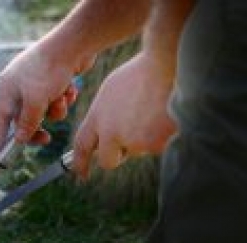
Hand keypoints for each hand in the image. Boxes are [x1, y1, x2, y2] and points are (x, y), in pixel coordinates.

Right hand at [0, 39, 93, 150]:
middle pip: (22, 119)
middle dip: (37, 126)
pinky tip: (69, 88)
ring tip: (62, 99)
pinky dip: (63, 99)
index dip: (0, 140)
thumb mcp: (35, 101)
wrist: (74, 43)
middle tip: (46, 138)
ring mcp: (34, 84)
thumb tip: (19, 140)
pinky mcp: (52, 81)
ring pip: (42, 112)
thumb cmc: (49, 69)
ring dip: (55, 111)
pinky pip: (55, 101)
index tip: (1, 157)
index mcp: (5, 90)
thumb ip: (27, 124)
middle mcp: (16, 87)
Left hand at [72, 53, 175, 178]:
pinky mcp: (154, 145)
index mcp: (98, 117)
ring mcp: (132, 140)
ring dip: (145, 138)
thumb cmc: (142, 73)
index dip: (80, 163)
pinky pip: (157, 147)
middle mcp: (111, 132)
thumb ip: (104, 116)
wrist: (167, 64)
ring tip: (154, 110)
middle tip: (132, 137)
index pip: (81, 147)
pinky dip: (162, 136)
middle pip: (108, 161)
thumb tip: (104, 137)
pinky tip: (165, 115)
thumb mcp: (112, 91)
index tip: (82, 175)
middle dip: (118, 154)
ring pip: (138, 150)